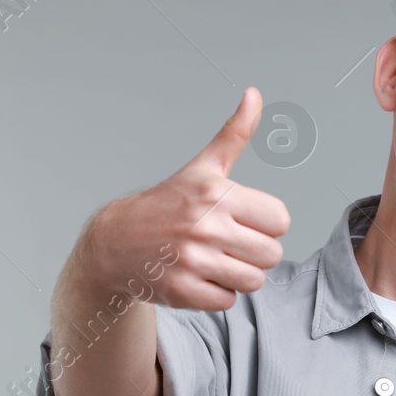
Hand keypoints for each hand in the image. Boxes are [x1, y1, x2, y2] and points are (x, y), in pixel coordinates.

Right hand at [86, 86, 290, 311]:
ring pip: (253, 281)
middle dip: (254, 252)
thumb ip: (234, 134)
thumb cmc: (168, 204)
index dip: (266, 224)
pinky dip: (218, 293)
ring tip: (214, 260)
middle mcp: (204, 226)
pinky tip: (197, 277)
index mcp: (216, 194)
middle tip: (227, 243)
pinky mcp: (182, 291)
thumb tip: (254, 94)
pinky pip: (228, 301)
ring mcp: (192, 261)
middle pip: (272, 255)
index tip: (242, 220)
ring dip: (238, 275)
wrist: (115, 243)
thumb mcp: (202, 168)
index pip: (280, 220)